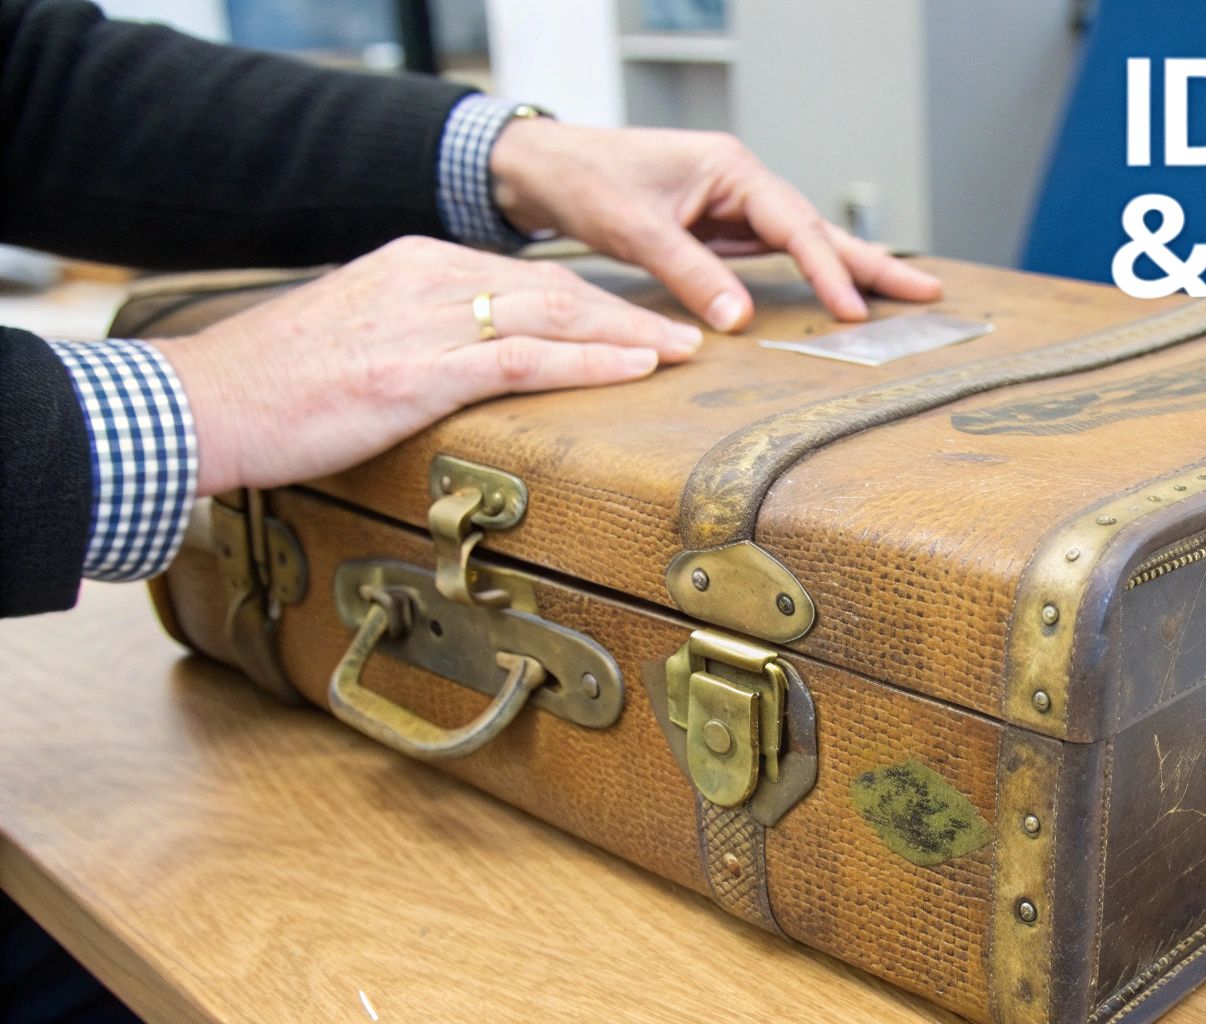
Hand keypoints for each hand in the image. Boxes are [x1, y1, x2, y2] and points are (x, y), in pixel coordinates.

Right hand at [155, 236, 704, 495]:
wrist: (203, 404)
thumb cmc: (271, 387)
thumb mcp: (357, 339)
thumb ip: (417, 337)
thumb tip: (465, 367)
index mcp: (413, 265)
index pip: (525, 280)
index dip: (591, 303)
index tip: (634, 321)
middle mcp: (427, 279)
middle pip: (554, 291)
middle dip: (626, 314)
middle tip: (682, 335)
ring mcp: (425, 321)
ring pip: (553, 317)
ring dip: (627, 335)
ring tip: (679, 353)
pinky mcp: (419, 370)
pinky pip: (526, 358)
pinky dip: (589, 362)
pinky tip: (631, 369)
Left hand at [488, 121, 942, 331]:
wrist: (546, 167)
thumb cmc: (586, 180)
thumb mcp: (636, 229)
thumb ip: (691, 273)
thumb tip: (739, 321)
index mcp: (732, 169)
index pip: (795, 225)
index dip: (828, 270)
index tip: (854, 310)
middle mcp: (742, 184)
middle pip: (819, 229)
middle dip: (873, 264)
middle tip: (928, 293)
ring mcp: (734, 207)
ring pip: (803, 243)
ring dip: (848, 272)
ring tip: (899, 298)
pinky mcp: (720, 229)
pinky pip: (774, 256)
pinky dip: (808, 276)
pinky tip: (836, 296)